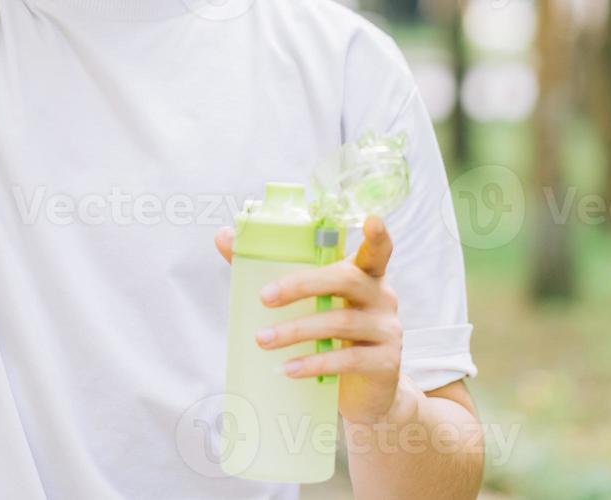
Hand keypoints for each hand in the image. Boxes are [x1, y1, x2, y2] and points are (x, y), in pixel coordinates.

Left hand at [214, 215, 404, 425]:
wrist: (362, 390)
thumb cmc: (329, 334)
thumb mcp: (307, 301)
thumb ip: (268, 268)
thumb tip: (223, 236)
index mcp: (364, 275)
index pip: (377, 251)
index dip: (378, 236)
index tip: (371, 220)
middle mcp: (382, 297)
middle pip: (346, 280)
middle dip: (302, 285)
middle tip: (264, 297)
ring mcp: (387, 330)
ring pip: (340, 322)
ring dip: (296, 330)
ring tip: (263, 340)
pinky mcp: (384, 363)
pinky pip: (347, 359)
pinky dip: (314, 363)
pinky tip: (288, 368)